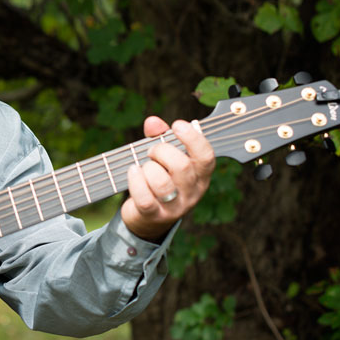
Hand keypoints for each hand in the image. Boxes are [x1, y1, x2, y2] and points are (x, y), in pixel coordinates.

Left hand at [121, 116, 214, 240]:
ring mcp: (175, 207)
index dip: (193, 138)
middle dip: (161, 151)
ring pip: (162, 183)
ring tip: (143, 166)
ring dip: (148, 168)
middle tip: (152, 151)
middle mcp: (193, 192)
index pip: (206, 156)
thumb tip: (152, 122)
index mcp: (200, 175)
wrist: (148, 217)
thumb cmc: (159, 178)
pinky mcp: (155, 216)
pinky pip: (145, 199)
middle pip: (181, 166)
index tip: (177, 125)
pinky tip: (133, 171)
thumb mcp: (163, 157)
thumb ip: (160, 136)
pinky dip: (135, 181)